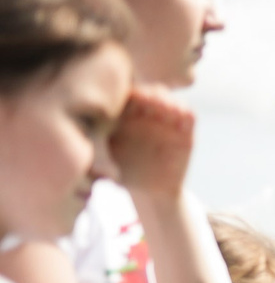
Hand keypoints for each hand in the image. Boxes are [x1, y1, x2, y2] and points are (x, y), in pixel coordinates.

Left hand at [105, 86, 196, 200]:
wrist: (149, 191)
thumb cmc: (122, 173)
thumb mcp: (104, 159)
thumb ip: (95, 147)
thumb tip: (77, 142)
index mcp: (125, 116)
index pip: (125, 95)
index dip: (125, 92)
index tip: (123, 98)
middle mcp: (147, 114)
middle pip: (148, 90)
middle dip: (148, 92)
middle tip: (145, 97)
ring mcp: (167, 121)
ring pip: (169, 98)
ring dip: (167, 99)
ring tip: (162, 106)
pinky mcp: (185, 132)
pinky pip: (188, 115)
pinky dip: (185, 112)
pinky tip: (178, 117)